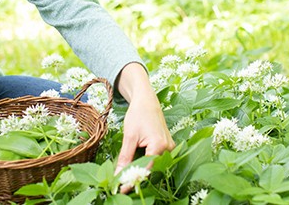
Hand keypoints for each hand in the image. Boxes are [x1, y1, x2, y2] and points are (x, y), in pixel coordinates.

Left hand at [114, 63, 174, 192]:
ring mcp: (169, 148)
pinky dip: (144, 163)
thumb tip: (119, 175)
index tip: (121, 188)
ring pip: (153, 165)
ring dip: (139, 170)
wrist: (147, 100)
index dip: (133, 179)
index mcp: (160, 145)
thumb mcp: (129, 136)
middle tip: (120, 183)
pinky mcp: (167, 147)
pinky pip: (155, 159)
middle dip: (136, 176)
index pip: (146, 169)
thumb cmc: (138, 114)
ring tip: (125, 176)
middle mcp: (168, 148)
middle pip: (151, 169)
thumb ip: (125, 158)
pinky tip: (133, 166)